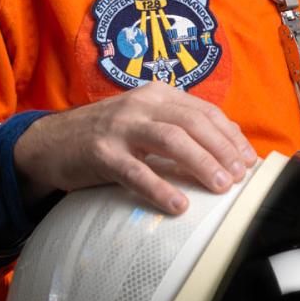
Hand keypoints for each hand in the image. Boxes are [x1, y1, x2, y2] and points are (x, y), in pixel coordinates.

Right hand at [13, 82, 257, 214]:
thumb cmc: (107, 135)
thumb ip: (178, 127)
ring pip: (171, 139)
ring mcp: (121, 127)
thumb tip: (226, 151)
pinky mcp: (101, 153)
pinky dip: (160, 189)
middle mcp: (142, 104)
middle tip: (240, 176)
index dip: (231, 136)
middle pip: (193, 122)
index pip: (205, 111)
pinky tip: (178, 206)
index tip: (249, 160)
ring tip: (221, 187)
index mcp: (158, 94)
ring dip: (201, 163)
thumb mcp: (144, 121)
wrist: (50, 142)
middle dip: (222, 149)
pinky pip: (136, 172)